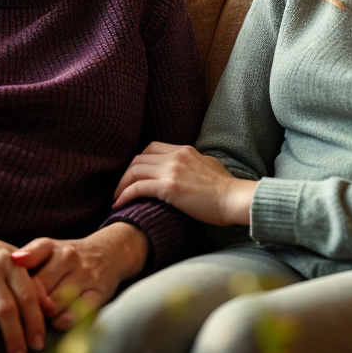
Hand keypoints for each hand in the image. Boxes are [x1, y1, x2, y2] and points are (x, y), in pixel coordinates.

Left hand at [11, 223, 148, 330]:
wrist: (109, 253)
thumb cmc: (68, 257)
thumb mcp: (47, 248)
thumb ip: (29, 255)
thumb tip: (13, 259)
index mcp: (52, 247)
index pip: (27, 273)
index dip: (17, 293)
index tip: (12, 303)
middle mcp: (70, 258)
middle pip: (39, 292)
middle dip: (30, 307)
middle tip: (25, 314)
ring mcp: (86, 276)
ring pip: (56, 306)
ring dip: (46, 316)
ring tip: (43, 316)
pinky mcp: (100, 294)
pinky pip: (76, 315)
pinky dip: (64, 322)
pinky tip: (60, 319)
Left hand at [112, 142, 256, 225]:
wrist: (234, 198)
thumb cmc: (226, 188)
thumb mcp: (209, 165)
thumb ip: (194, 163)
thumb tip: (188, 168)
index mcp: (184, 149)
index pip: (151, 148)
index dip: (139, 161)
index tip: (134, 175)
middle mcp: (176, 156)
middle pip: (138, 158)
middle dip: (126, 174)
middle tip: (121, 188)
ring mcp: (171, 170)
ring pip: (134, 171)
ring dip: (121, 185)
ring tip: (117, 198)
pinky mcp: (169, 188)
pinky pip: (138, 188)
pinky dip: (125, 195)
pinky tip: (119, 204)